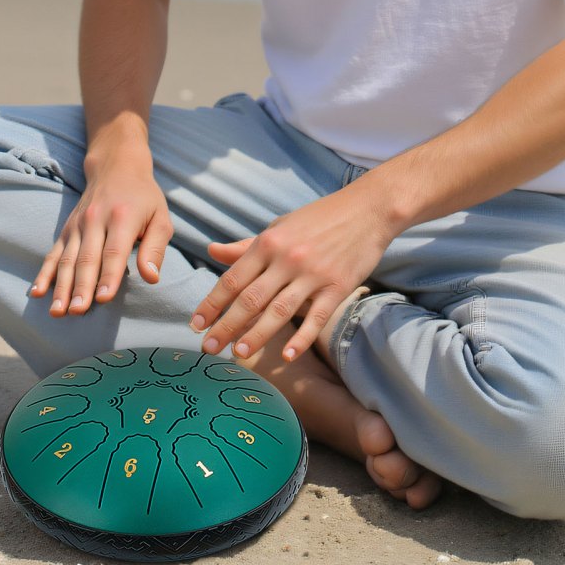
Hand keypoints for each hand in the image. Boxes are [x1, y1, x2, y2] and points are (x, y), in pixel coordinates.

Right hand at [30, 154, 172, 316]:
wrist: (116, 167)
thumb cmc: (144, 198)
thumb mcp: (161, 218)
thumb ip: (156, 248)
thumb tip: (151, 278)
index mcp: (122, 217)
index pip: (114, 251)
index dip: (108, 276)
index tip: (103, 299)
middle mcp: (95, 220)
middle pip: (86, 258)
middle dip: (81, 287)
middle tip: (77, 311)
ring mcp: (78, 225)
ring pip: (67, 259)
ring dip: (61, 286)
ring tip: (57, 311)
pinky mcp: (67, 229)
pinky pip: (53, 253)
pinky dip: (44, 273)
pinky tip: (37, 292)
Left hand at [190, 182, 395, 361]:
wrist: (368, 209)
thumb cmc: (319, 218)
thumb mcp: (279, 227)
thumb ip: (246, 246)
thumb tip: (212, 251)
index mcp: (268, 243)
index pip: (233, 278)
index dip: (212, 303)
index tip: (196, 324)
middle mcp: (287, 259)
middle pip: (250, 299)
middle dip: (226, 325)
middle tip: (208, 347)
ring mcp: (313, 274)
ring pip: (279, 311)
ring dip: (256, 335)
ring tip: (238, 354)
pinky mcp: (338, 287)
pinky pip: (316, 318)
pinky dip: (301, 338)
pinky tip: (287, 355)